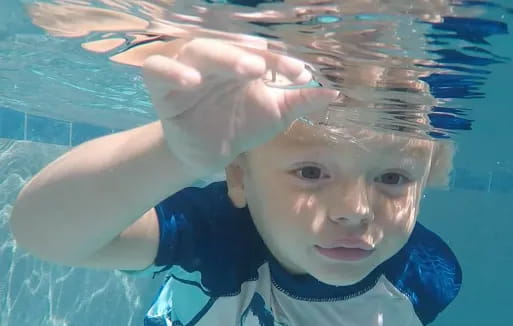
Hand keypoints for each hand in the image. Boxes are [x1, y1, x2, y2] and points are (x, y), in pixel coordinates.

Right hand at [142, 37, 337, 176]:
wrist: (209, 154)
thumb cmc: (241, 126)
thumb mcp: (274, 115)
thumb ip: (299, 102)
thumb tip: (333, 93)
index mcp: (242, 62)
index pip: (261, 53)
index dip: (280, 61)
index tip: (300, 74)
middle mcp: (216, 61)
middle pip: (228, 45)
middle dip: (248, 53)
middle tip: (265, 67)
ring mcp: (187, 71)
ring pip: (198, 50)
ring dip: (221, 57)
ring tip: (245, 70)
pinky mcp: (161, 88)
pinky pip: (157, 71)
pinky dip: (171, 71)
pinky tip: (191, 81)